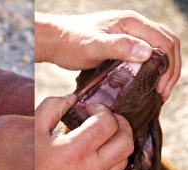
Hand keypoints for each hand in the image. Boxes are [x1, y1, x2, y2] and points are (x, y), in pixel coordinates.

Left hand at [35, 11, 179, 100]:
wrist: (54, 40)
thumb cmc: (70, 42)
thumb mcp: (93, 45)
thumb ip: (119, 47)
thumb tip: (148, 53)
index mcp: (132, 22)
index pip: (165, 40)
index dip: (169, 65)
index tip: (162, 88)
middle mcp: (134, 26)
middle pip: (167, 44)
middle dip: (170, 69)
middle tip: (163, 93)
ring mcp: (129, 35)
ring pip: (158, 49)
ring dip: (163, 69)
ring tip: (159, 91)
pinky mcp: (122, 45)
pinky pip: (145, 54)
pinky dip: (151, 68)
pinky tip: (147, 84)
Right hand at [35, 95, 133, 169]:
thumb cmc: (22, 156)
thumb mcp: (32, 127)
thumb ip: (53, 106)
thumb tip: (73, 98)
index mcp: (74, 151)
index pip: (107, 124)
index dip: (102, 109)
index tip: (90, 107)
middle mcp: (88, 169)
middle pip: (125, 142)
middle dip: (120, 123)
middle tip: (104, 116)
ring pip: (124, 158)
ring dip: (118, 140)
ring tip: (101, 132)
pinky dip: (113, 155)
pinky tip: (97, 148)